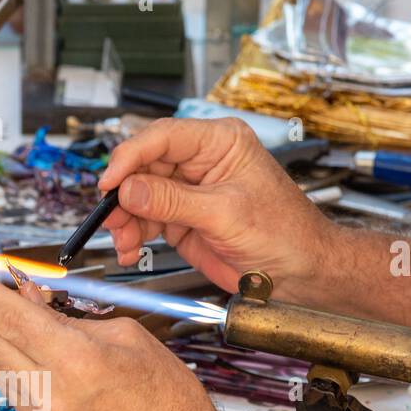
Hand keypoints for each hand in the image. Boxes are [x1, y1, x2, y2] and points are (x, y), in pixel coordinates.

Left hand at [0, 266, 252, 410]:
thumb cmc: (167, 400)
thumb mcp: (128, 337)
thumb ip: (72, 318)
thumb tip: (32, 301)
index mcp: (77, 361)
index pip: (9, 317)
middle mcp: (52, 397)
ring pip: (1, 374)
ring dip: (6, 347)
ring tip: (28, 333)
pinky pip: (20, 402)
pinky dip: (26, 380)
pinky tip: (49, 374)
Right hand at [97, 117, 336, 291]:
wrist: (300, 273)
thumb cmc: (285, 234)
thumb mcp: (224, 213)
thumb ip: (173, 200)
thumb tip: (130, 189)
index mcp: (220, 142)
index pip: (162, 138)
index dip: (130, 158)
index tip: (110, 182)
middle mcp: (201, 162)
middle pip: (144, 167)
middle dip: (123, 195)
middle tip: (111, 218)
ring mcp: (190, 192)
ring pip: (140, 196)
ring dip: (125, 220)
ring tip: (124, 241)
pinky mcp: (183, 219)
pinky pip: (147, 221)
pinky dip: (134, 236)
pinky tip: (131, 248)